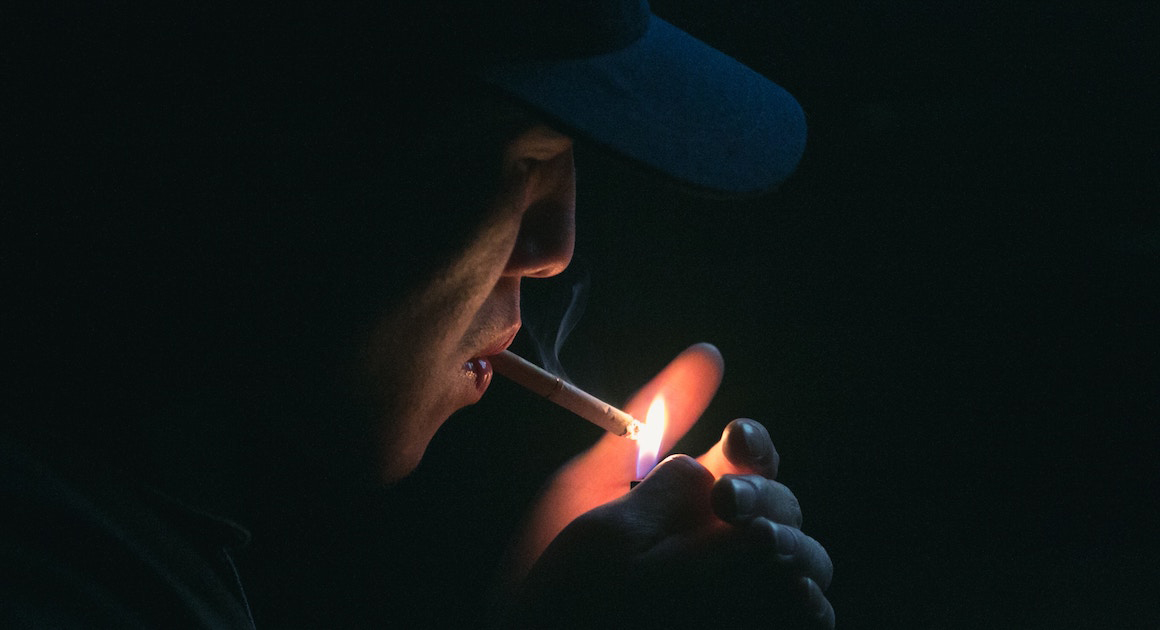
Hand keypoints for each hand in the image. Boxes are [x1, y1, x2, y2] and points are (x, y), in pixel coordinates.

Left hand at [500, 344, 833, 627]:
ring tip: (760, 543)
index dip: (753, 440)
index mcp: (696, 496)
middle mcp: (729, 540)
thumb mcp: (592, 489)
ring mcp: (748, 590)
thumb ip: (646, 425)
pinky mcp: (756, 623)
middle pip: (782, 503)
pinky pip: (811, 618)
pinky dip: (810, 605)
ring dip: (793, 543)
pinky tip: (791, 594)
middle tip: (727, 502)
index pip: (750, 455)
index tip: (734, 435)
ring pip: (807, 559)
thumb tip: (712, 352)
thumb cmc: (559, 571)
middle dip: (764, 493)